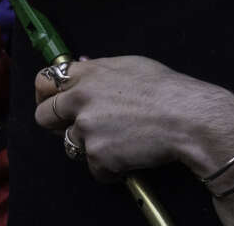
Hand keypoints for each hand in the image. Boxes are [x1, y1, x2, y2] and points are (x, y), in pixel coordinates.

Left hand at [34, 56, 233, 182]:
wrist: (188, 117)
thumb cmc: (168, 90)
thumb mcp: (133, 66)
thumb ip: (100, 69)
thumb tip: (81, 66)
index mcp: (90, 73)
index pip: (45, 80)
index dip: (46, 93)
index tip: (51, 100)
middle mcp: (81, 98)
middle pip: (44, 116)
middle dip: (57, 124)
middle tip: (79, 127)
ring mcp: (87, 128)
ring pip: (71, 144)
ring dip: (91, 146)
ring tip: (120, 140)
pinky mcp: (98, 155)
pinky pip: (94, 167)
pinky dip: (110, 167)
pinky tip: (131, 154)